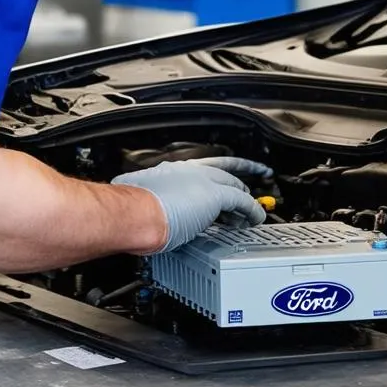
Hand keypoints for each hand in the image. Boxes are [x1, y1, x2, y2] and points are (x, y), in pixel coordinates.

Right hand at [111, 157, 268, 253]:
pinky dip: (252, 210)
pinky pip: (242, 201)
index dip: (213, 174)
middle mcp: (188, 171)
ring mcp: (202, 182)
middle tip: (245, 190)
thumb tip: (144, 213)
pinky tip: (256, 219)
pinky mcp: (214, 196)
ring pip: (234, 185)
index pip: (200, 168)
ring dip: (245, 199)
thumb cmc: (131, 211)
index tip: (219, 177)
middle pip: (221, 172)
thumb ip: (151, 203)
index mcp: (170, 171)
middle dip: (236, 181)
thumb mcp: (141, 201)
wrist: (133, 214)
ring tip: (252, 212)